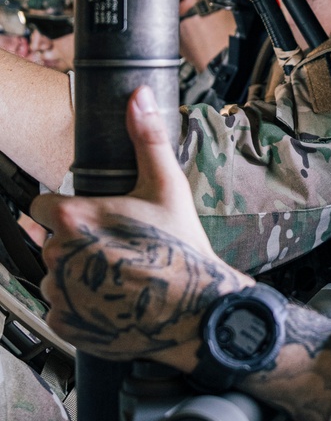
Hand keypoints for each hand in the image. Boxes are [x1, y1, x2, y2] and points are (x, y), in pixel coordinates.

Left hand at [31, 87, 249, 368]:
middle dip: (77, 244)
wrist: (198, 310)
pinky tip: (112, 301)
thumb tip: (140, 97)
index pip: (43, 206)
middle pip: (51, 241)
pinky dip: (80, 308)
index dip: (70, 211)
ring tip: (118, 278)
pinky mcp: (64, 323)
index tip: (96, 221)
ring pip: (56, 275)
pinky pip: (61, 308)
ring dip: (77, 276)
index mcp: (74, 218)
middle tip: (118, 250)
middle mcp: (58, 255)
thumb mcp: (167, 187)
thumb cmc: (183, 250)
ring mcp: (60, 292)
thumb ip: (146, 138)